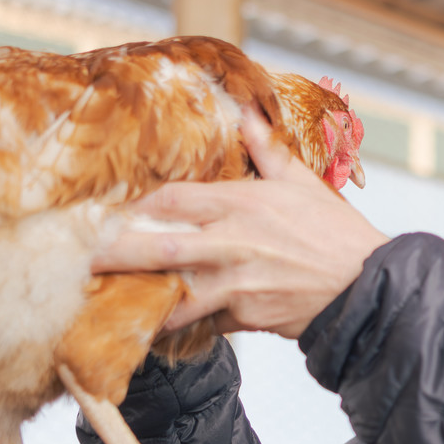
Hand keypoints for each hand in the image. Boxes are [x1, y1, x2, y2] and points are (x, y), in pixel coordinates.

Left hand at [93, 105, 388, 338]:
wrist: (366, 286)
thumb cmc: (336, 233)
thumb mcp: (302, 183)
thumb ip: (267, 150)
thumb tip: (246, 114)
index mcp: (242, 205)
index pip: (173, 201)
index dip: (132, 205)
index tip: (98, 209)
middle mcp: (231, 244)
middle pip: (157, 248)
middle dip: (113, 254)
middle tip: (77, 257)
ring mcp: (235, 285)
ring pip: (172, 295)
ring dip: (137, 300)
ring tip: (100, 303)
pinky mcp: (244, 317)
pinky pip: (201, 323)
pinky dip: (177, 326)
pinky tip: (151, 329)